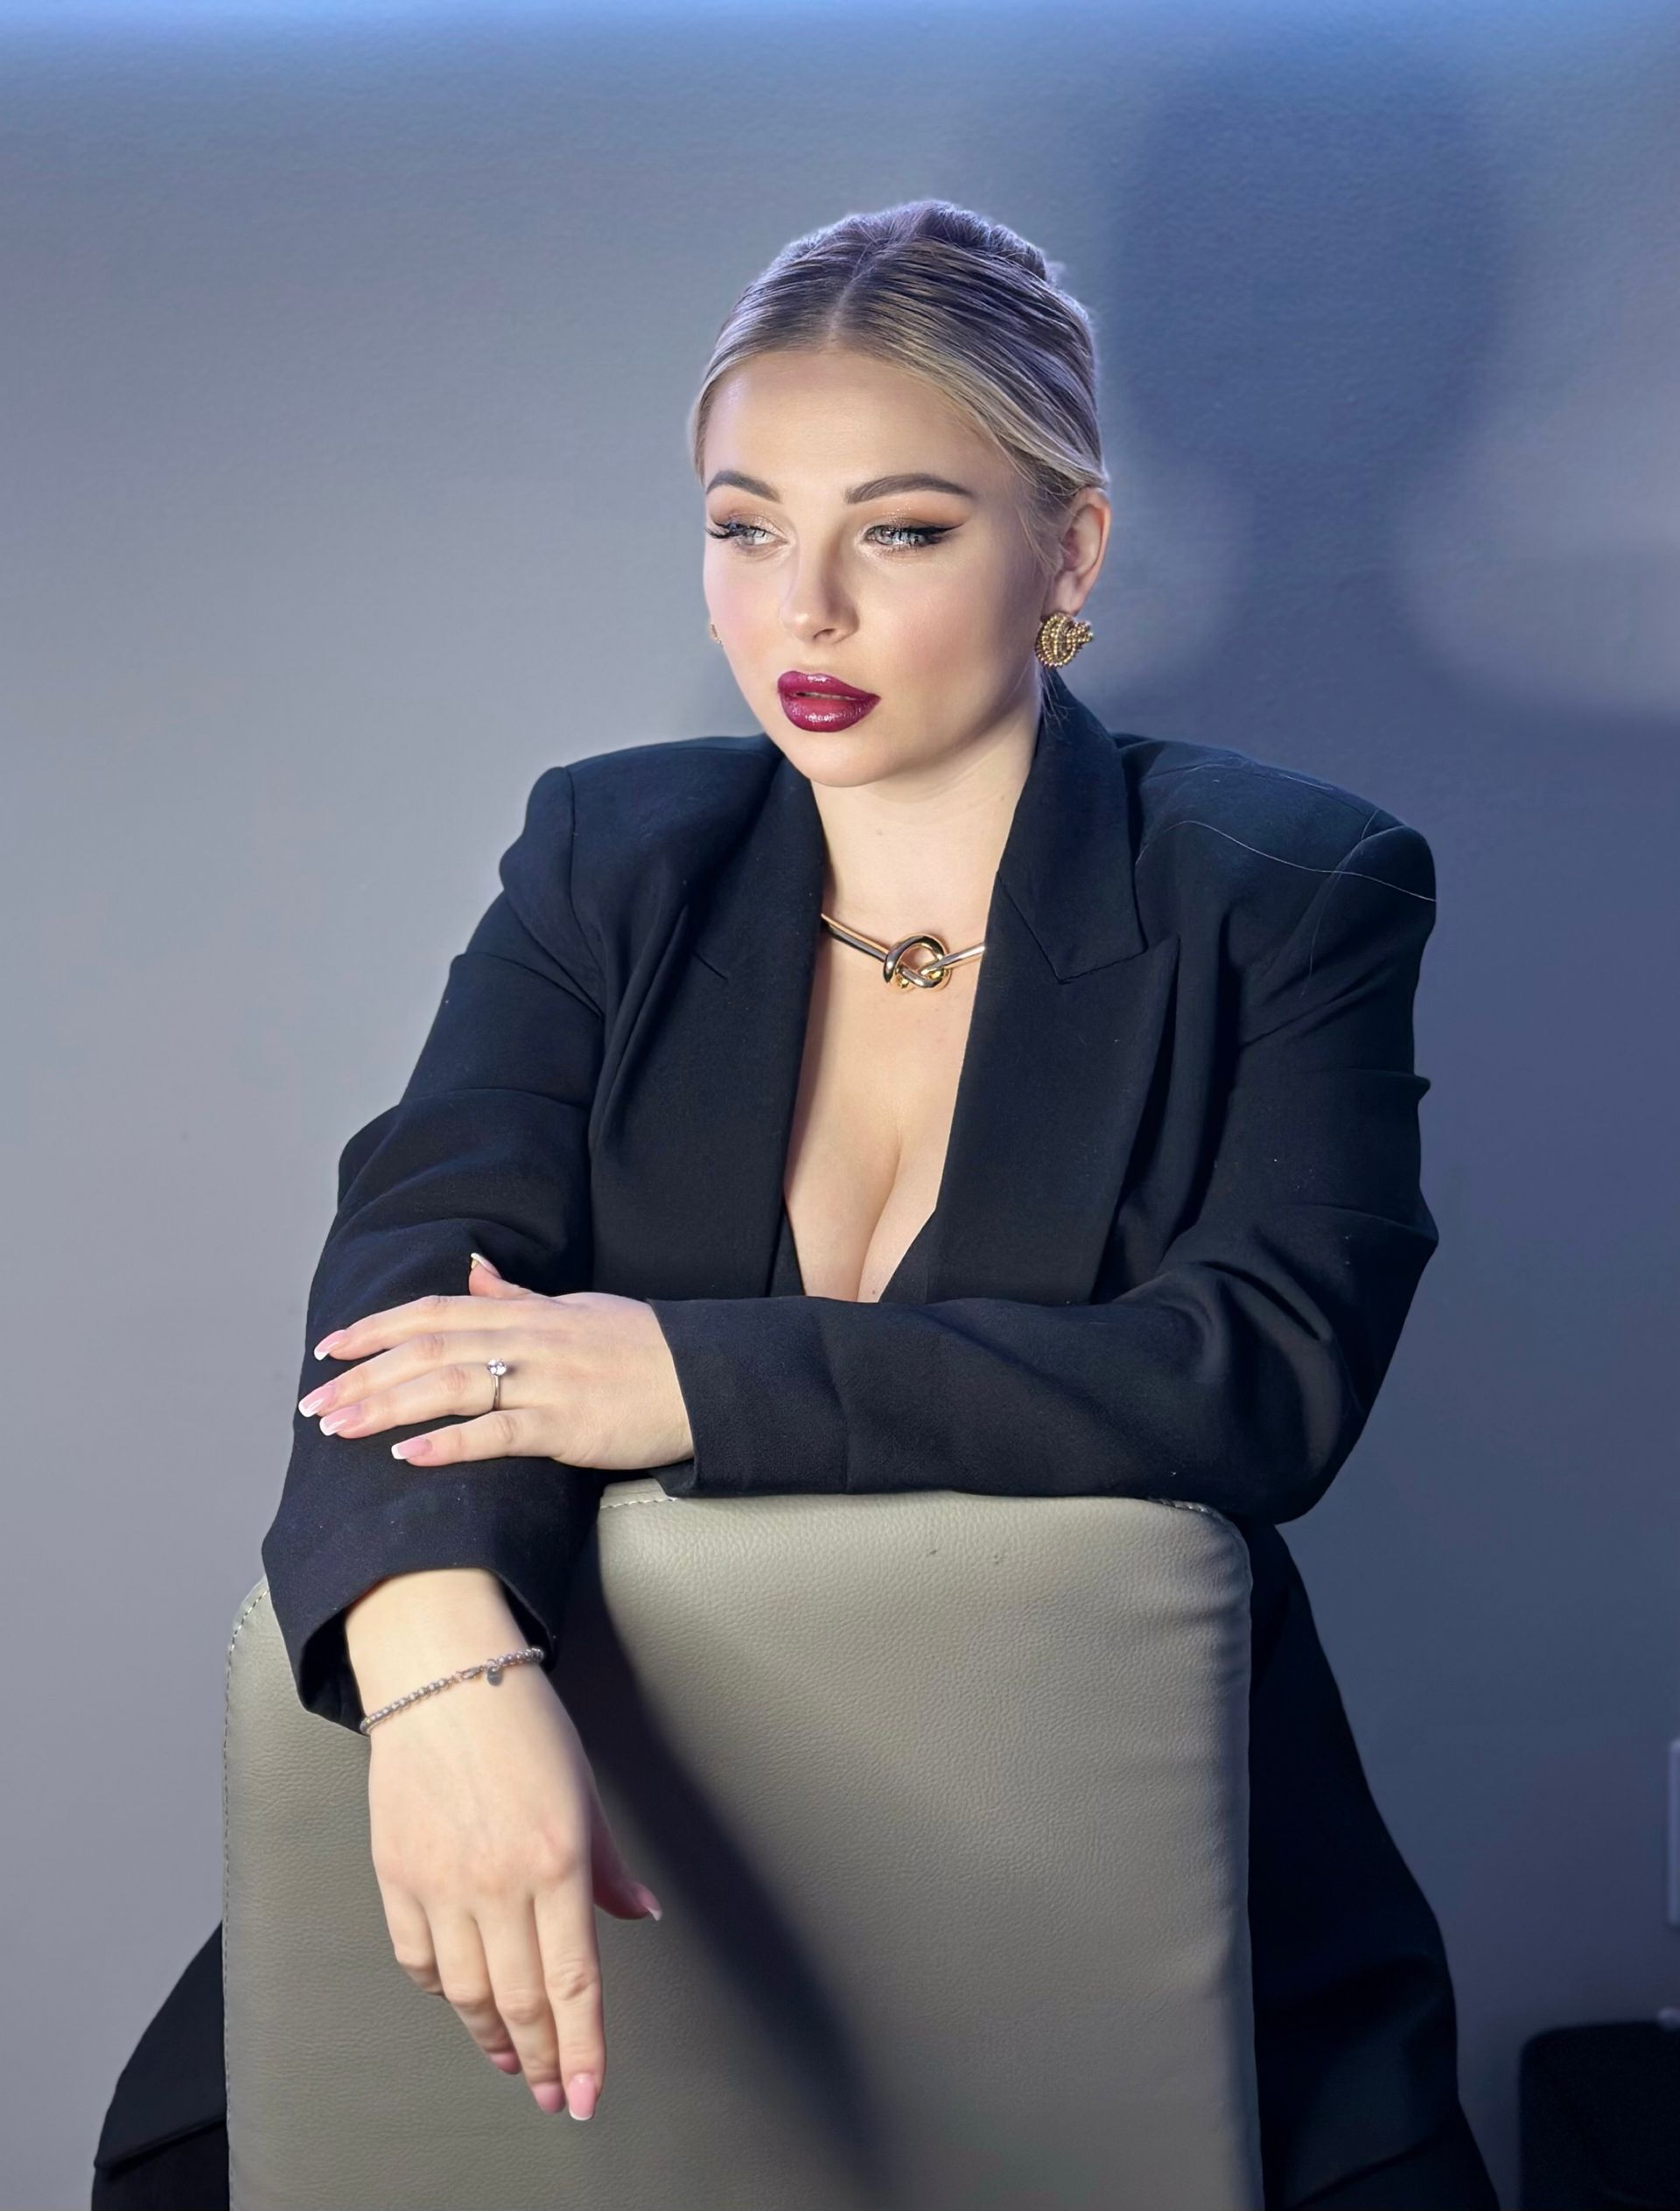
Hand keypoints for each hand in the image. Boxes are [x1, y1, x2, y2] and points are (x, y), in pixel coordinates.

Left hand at [298, 1253, 693, 1470]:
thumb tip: (470, 1270)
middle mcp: (527, 1340)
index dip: (375, 1328)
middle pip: (426, 1349)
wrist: (704, 1379)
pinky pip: (497, 1435)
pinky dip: (448, 1444)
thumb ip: (518, 1296)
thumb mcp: (576, 1308)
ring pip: (449, 1387)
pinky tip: (407, 1457)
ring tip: (337, 1430)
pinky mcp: (565, 1427)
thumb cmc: (642, 1346)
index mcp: (526, 1313)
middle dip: (362, 1376)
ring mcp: (545, 1383)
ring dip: (385, 1408)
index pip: (433, 1311)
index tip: (326, 1349)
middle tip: (312, 1405)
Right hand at [363, 1641, 661, 2118]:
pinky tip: (461, 1998)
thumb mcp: (583, 1790)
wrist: (442, 1677)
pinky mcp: (396, 1876)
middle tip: (550, 2093)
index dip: (581, 2049)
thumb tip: (640, 1913)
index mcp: (557, 1859)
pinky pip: (419, 1959)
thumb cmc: (521, 1722)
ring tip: (511, 2058)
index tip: (583, 2095)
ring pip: (466, 1994)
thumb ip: (609, 1866)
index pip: (574, 1982)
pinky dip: (442, 1990)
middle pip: (520, 2001)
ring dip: (491, 2037)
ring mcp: (441, 1883)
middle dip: (540, 2060)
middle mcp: (498, 1882)